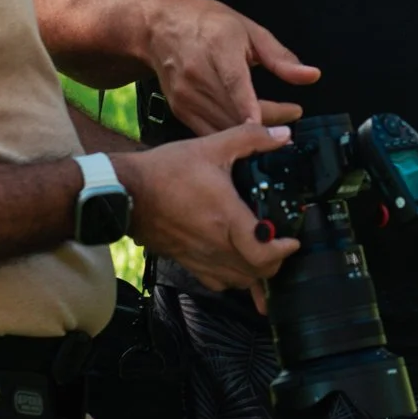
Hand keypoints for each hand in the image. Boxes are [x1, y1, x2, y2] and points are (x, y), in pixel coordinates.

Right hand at [118, 122, 299, 292]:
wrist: (125, 191)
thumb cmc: (165, 171)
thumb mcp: (211, 147)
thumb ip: (251, 139)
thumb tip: (282, 135)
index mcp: (226, 218)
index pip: (263, 252)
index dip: (284, 250)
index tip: (292, 239)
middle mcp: (216, 245)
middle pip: (258, 272)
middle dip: (276, 261)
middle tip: (281, 243)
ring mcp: (201, 257)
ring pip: (240, 282)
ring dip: (256, 272)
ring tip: (262, 253)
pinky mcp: (187, 262)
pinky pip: (218, 283)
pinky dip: (233, 278)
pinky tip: (236, 265)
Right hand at [139, 0, 319, 134]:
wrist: (159, 27)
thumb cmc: (207, 24)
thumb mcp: (248, 31)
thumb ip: (280, 58)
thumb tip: (311, 75)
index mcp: (218, 48)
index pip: (235, 82)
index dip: (249, 106)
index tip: (266, 126)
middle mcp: (198, 74)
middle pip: (235, 110)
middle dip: (269, 121)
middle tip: (292, 116)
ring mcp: (186, 95)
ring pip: (224, 126)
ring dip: (253, 133)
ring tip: (277, 128)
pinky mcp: (180, 109)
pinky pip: (210, 131)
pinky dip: (232, 137)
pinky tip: (249, 132)